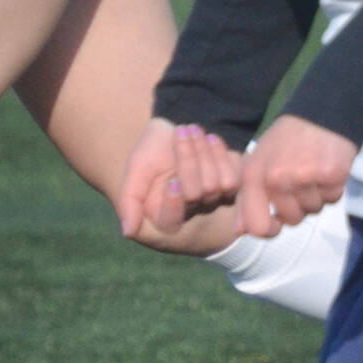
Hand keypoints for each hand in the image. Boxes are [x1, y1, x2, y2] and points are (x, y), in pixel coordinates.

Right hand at [115, 118, 242, 243]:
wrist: (175, 130)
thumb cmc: (151, 154)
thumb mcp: (135, 172)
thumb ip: (130, 200)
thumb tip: (128, 232)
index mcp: (164, 216)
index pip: (172, 219)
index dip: (174, 201)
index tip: (171, 181)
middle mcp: (191, 212)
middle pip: (196, 194)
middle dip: (187, 159)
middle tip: (180, 132)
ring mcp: (214, 200)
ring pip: (217, 184)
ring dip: (204, 151)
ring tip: (193, 130)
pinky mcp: (232, 186)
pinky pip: (233, 175)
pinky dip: (221, 152)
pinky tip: (210, 139)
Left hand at [238, 113, 356, 236]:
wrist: (319, 115)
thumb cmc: (284, 142)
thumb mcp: (257, 163)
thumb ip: (246, 198)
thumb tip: (240, 231)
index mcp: (254, 177)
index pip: (258, 227)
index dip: (269, 230)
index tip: (277, 222)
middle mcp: (278, 179)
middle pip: (292, 220)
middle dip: (298, 207)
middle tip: (299, 181)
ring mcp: (305, 177)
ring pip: (313, 210)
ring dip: (315, 197)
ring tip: (312, 172)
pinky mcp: (330, 174)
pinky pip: (332, 199)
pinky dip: (331, 188)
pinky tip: (325, 169)